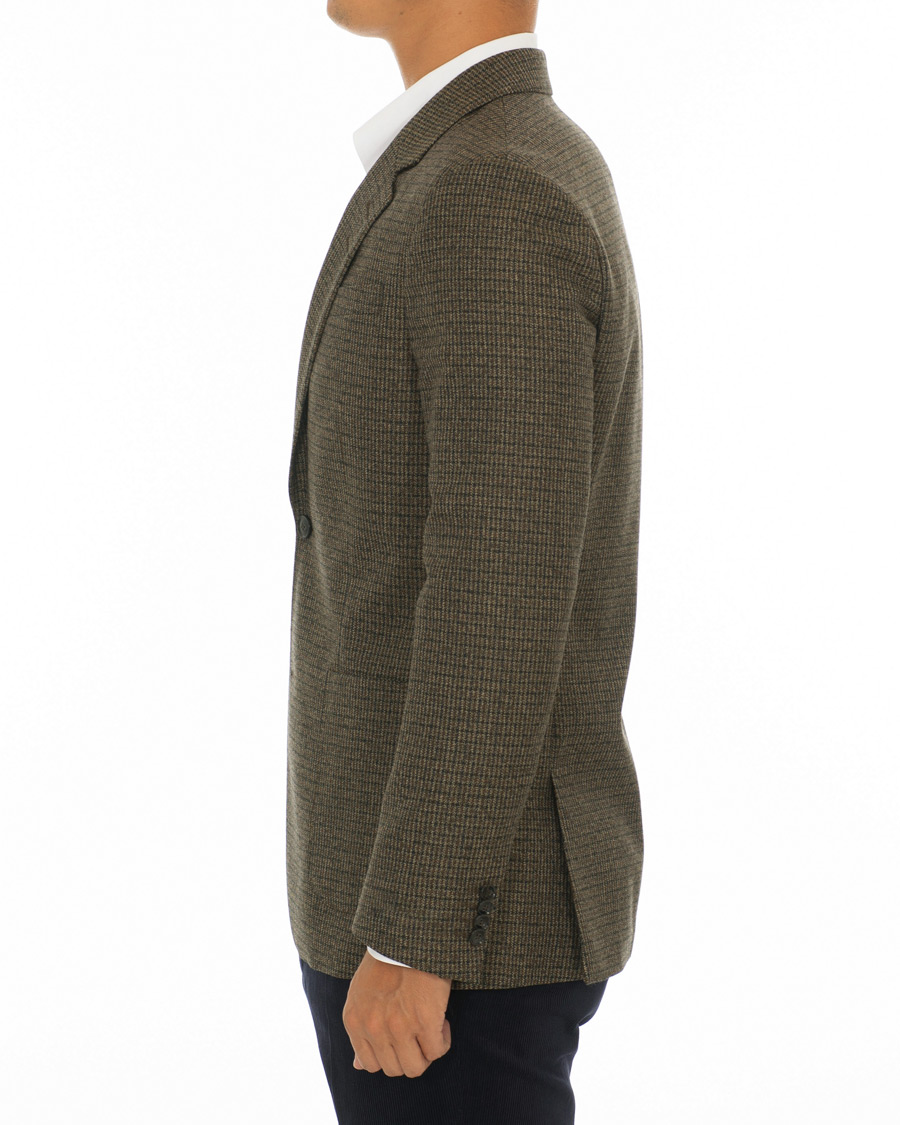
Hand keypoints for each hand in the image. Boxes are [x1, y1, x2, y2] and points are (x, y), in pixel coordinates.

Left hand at [342, 950, 451, 1076]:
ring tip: (429, 1028)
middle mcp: (374, 1028)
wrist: (407, 936)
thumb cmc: (385, 962)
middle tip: (417, 1034)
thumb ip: (360, 1030)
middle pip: (394, 1069)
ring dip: (426, 1052)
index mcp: (355, 1021)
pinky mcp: (425, 1020)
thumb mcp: (361, 995)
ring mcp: (399, 1027)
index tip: (400, 1039)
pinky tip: (441, 1022)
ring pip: (415, 1067)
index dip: (389, 1055)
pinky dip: (442, 1040)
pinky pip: (437, 1050)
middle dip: (409, 1055)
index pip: (370, 1064)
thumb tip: (358, 1065)